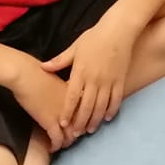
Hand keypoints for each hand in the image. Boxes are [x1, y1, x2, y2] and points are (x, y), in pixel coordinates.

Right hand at [9, 58, 76, 151]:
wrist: (26, 75)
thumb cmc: (38, 73)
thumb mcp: (59, 81)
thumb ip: (65, 91)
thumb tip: (63, 98)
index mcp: (77, 96)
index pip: (86, 114)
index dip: (83, 122)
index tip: (79, 127)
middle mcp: (73, 107)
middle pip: (81, 126)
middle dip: (76, 135)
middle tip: (70, 139)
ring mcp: (63, 115)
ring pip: (70, 135)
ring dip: (66, 142)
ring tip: (61, 145)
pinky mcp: (50, 122)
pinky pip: (57, 139)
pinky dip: (55, 146)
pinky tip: (51, 148)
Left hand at [42, 21, 135, 137]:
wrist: (118, 30)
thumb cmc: (94, 37)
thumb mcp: (75, 47)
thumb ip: (60, 60)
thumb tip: (43, 67)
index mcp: (81, 72)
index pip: (72, 97)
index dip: (67, 112)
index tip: (63, 124)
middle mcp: (95, 79)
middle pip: (86, 106)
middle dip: (80, 122)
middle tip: (75, 134)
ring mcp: (109, 81)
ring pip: (101, 106)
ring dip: (95, 120)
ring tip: (90, 130)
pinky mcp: (120, 80)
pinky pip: (116, 99)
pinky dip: (112, 110)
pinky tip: (108, 118)